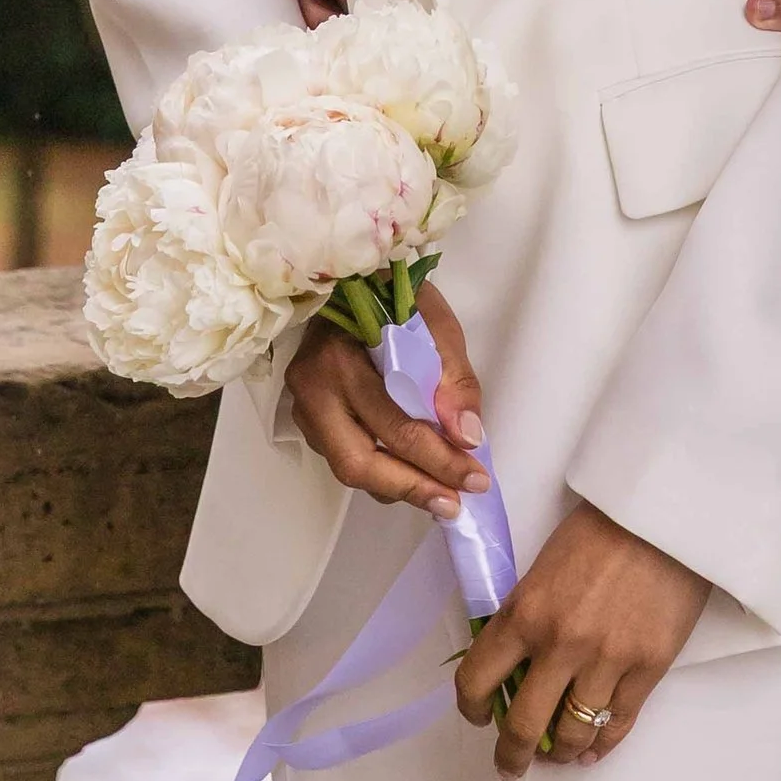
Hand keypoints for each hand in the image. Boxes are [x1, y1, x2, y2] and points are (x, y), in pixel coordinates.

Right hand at [284, 285, 490, 520]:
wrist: (347, 277)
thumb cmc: (391, 292)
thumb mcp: (434, 321)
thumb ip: (453, 379)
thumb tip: (468, 438)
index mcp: (340, 358)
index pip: (394, 426)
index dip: (439, 460)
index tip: (476, 477)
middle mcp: (312, 389)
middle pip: (359, 463)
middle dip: (412, 488)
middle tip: (454, 502)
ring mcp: (303, 407)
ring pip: (348, 468)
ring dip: (397, 487)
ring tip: (441, 494)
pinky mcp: (307, 418)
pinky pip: (344, 456)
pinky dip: (381, 471)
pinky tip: (412, 473)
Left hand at [456, 505, 709, 776]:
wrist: (665, 513)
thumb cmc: (601, 529)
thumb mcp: (545, 566)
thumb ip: (527, 614)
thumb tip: (514, 662)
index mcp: (526, 610)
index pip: (478, 678)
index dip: (472, 708)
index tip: (478, 717)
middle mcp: (560, 643)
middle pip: (523, 725)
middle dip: (511, 755)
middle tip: (509, 765)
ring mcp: (607, 660)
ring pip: (573, 735)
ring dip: (561, 753)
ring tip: (558, 754)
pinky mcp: (649, 668)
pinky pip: (618, 726)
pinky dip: (601, 747)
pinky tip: (592, 751)